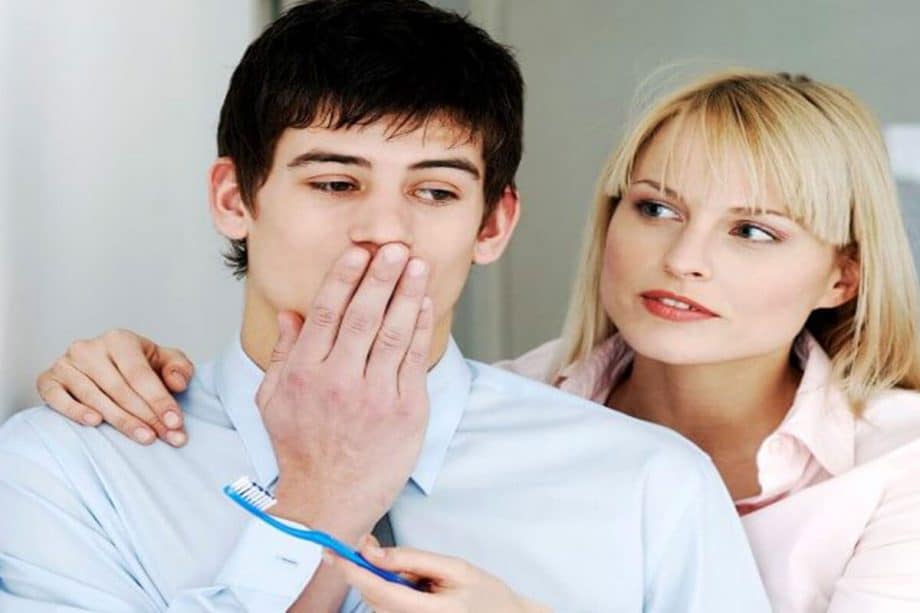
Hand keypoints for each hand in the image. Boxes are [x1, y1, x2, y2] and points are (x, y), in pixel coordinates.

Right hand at [36, 329, 193, 445]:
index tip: (175, 422)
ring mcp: (66, 363)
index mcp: (119, 339)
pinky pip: (57, 398)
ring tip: (145, 437)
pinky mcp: (47, 380)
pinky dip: (74, 411)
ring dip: (121, 421)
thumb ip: (179, 368)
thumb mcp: (165, 360)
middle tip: (166, 436)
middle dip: (146, 416)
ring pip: (94, 397)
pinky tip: (95, 422)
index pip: (140, 374)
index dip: (159, 400)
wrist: (105, 366)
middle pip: (120, 389)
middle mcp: (89, 348)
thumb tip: (177, 383)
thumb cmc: (139, 366)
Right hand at [258, 243, 432, 544]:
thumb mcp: (273, 401)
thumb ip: (282, 354)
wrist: (327, 502)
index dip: (344, 277)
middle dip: (381, 275)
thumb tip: (291, 314)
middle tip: (394, 246)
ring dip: (407, 294)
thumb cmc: (300, 450)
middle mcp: (337, 380)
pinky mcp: (405, 411)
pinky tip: (424, 304)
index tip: (358, 252)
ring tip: (417, 265)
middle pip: (363, 315)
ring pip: (394, 332)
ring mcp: (374, 396)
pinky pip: (415, 360)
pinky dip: (420, 328)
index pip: (325, 312)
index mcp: (303, 374)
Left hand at [324, 539, 550, 612]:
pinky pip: (388, 610)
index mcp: (431, 612)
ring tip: (420, 579)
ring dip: (383, 582)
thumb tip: (372, 552)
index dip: (352, 570)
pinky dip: (391, 594)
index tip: (332, 552)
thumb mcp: (454, 567)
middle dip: (369, 568)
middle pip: (373, 596)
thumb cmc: (486, 595)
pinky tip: (414, 591)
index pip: (379, 590)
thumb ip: (412, 559)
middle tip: (376, 545)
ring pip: (378, 603)